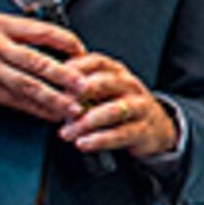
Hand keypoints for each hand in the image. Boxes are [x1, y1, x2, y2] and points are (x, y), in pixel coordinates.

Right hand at [0, 13, 84, 123]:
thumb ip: (20, 34)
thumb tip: (56, 46)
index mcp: (1, 25)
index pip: (41, 31)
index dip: (65, 42)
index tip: (82, 52)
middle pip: (37, 62)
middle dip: (64, 76)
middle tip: (85, 85)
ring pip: (29, 86)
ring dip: (54, 99)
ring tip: (73, 107)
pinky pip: (17, 101)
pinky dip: (37, 109)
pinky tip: (52, 114)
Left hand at [58, 49, 179, 157]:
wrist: (156, 128)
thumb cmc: (120, 106)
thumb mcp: (104, 90)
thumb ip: (80, 86)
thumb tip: (47, 87)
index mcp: (116, 71)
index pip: (96, 61)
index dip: (76, 67)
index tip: (57, 76)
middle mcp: (129, 85)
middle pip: (104, 83)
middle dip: (80, 93)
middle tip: (61, 104)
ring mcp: (138, 107)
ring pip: (112, 111)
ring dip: (86, 122)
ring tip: (67, 132)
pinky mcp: (143, 130)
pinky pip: (120, 134)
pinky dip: (100, 140)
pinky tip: (83, 143)